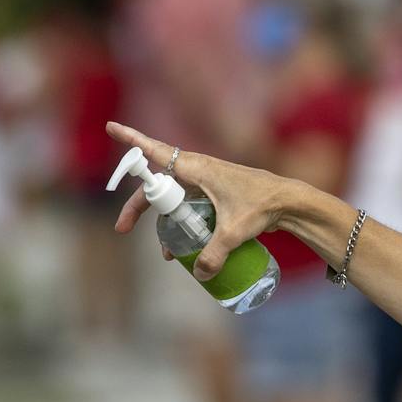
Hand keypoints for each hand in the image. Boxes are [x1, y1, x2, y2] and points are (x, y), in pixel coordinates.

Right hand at [105, 121, 302, 280]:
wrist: (290, 202)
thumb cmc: (262, 206)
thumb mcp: (235, 232)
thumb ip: (215, 254)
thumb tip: (200, 275)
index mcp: (197, 168)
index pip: (156, 152)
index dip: (132, 141)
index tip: (111, 126)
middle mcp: (197, 171)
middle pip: (158, 187)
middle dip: (139, 208)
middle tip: (122, 228)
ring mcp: (206, 183)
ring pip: (174, 200)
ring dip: (165, 223)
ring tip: (168, 254)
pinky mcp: (216, 194)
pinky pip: (190, 207)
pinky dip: (184, 224)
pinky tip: (188, 249)